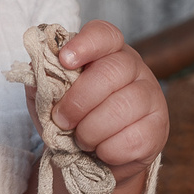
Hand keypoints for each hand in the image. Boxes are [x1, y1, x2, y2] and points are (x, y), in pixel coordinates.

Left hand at [44, 22, 168, 188]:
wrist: (94, 158)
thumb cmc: (73, 119)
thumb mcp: (50, 98)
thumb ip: (42, 81)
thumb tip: (35, 69)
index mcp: (107, 53)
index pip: (104, 34)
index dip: (85, 44)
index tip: (65, 60)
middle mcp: (135, 68)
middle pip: (111, 72)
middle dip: (79, 101)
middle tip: (62, 120)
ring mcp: (151, 97)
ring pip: (122, 108)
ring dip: (91, 130)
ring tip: (82, 139)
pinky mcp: (158, 129)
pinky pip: (132, 139)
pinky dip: (108, 151)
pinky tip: (102, 150)